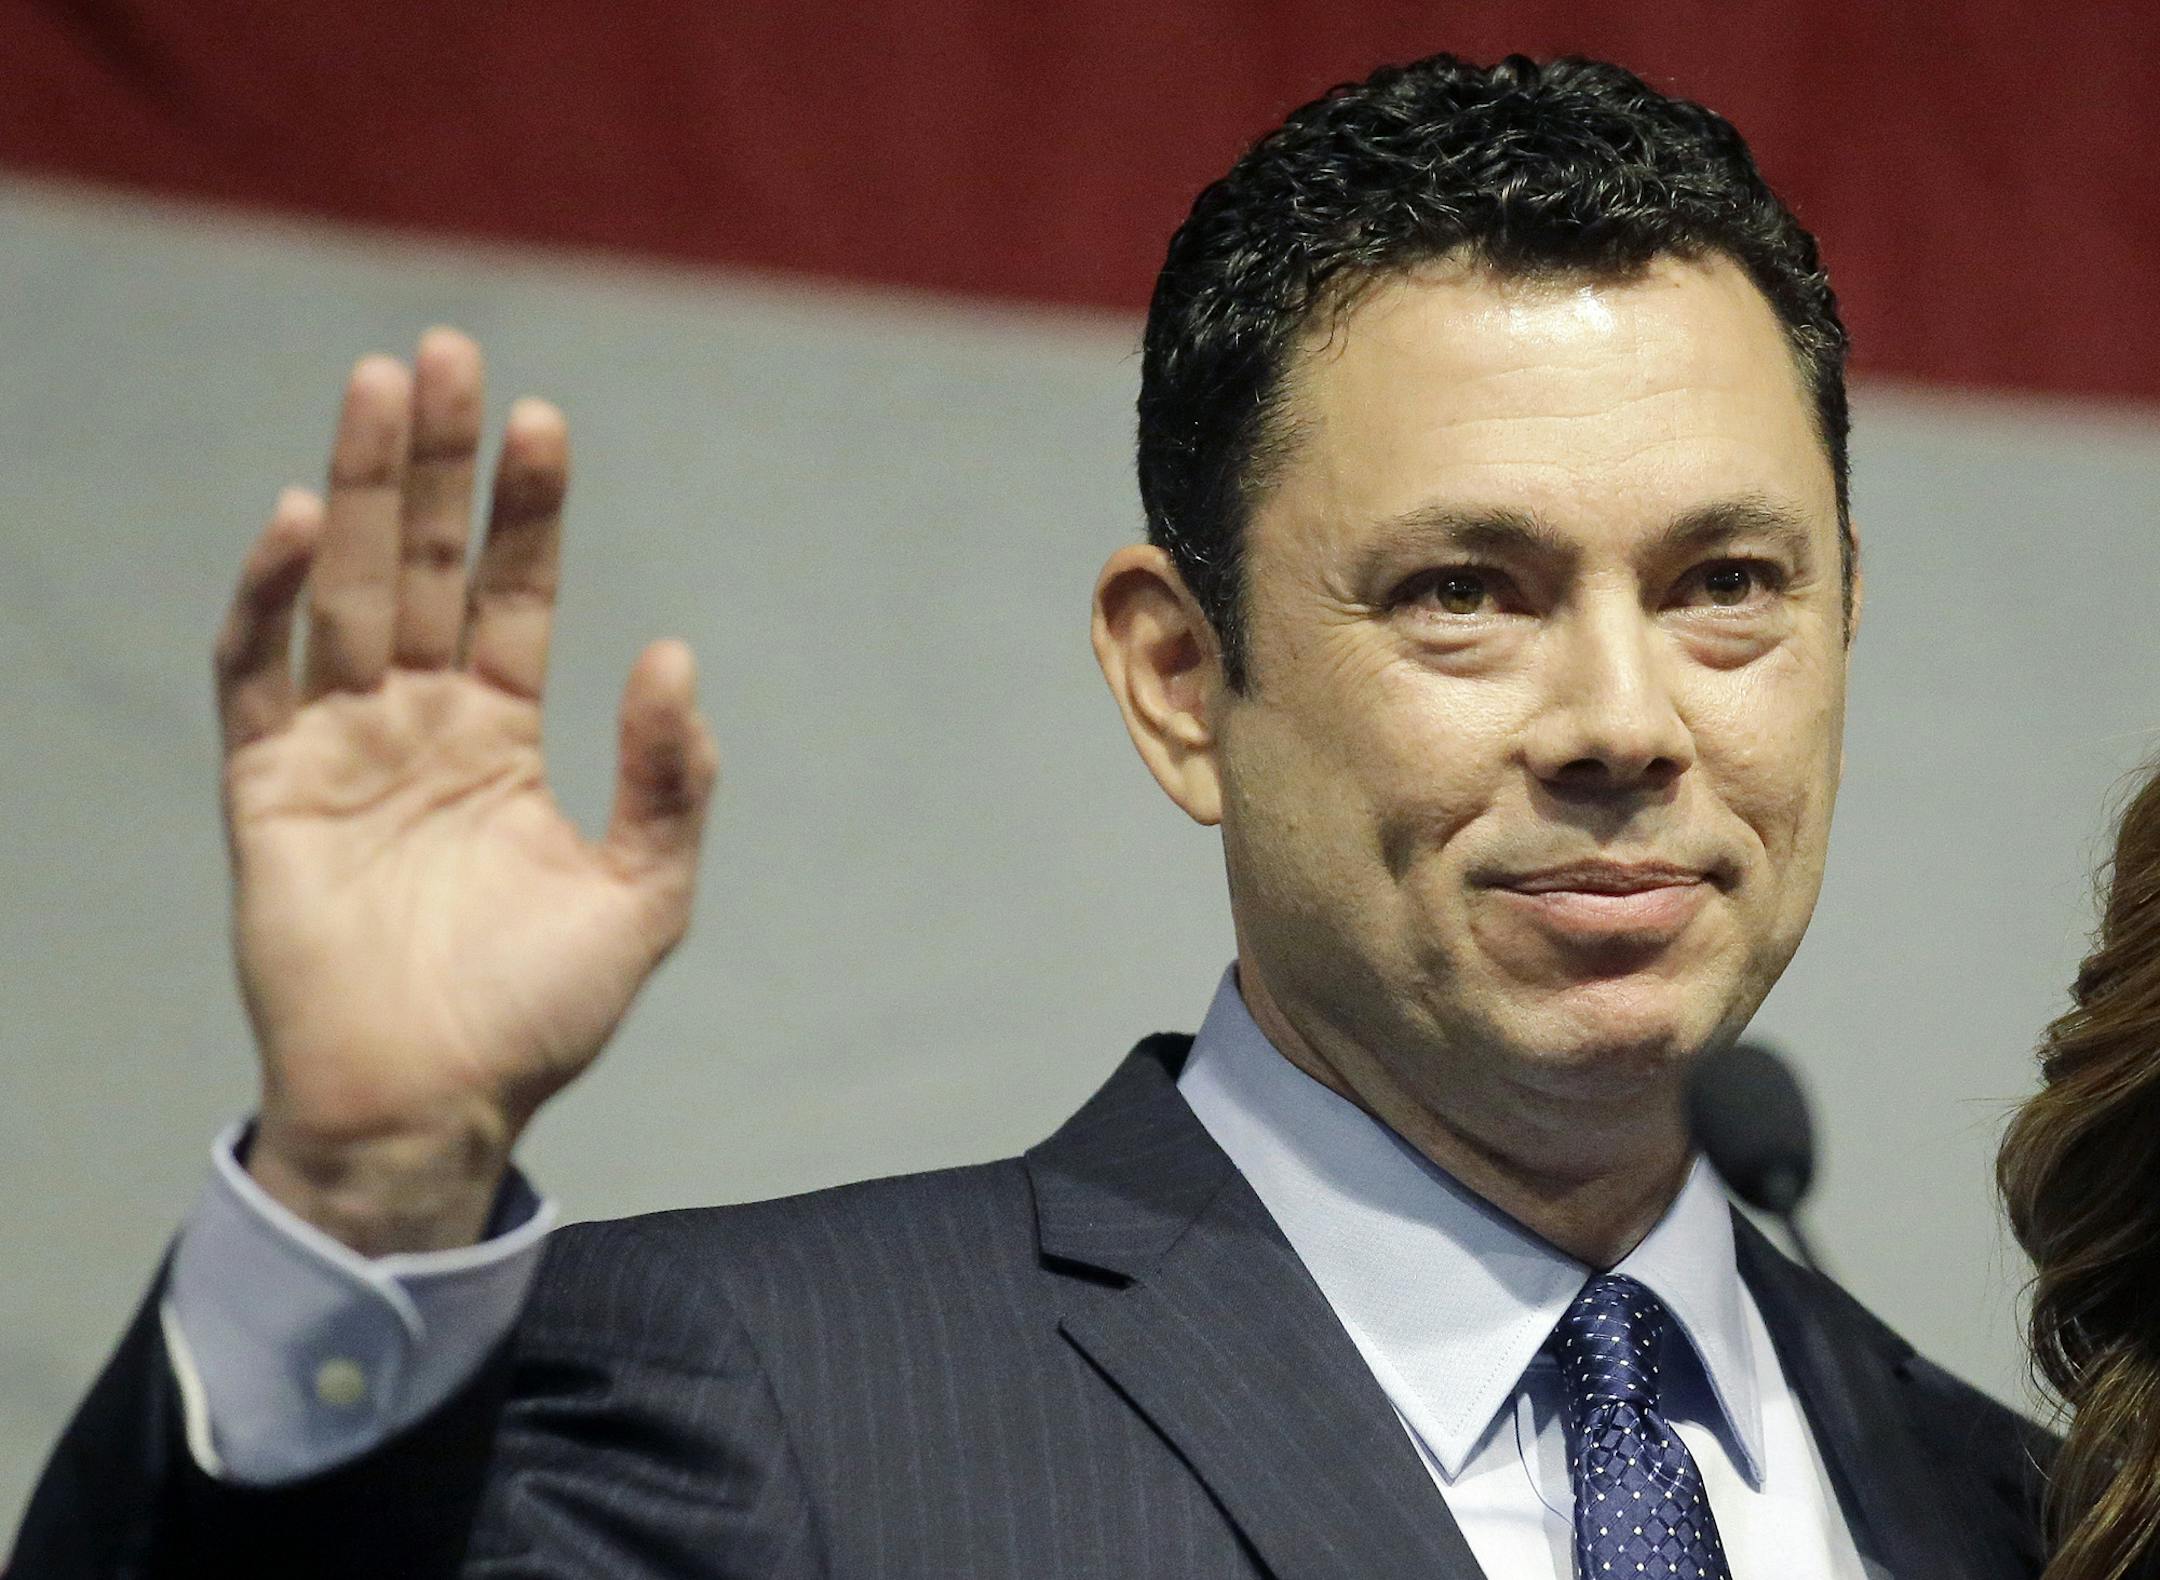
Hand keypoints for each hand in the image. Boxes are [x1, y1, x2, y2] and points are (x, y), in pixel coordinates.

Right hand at [214, 330, 718, 1252]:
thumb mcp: (642, 897)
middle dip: (435, 464)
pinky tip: (301, 523)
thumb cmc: (537, 1018)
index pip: (512, 595)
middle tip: (449, 352)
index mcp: (500, 736)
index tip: (543, 421)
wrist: (431, 1111)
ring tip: (380, 386)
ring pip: (345, 591)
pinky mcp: (266, 787)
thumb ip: (670, 781)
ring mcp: (339, 748)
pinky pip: (258, 673)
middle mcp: (418, 724)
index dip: (526, 510)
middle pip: (424, 566)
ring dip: (358, 492)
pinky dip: (271, 599)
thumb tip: (671, 652)